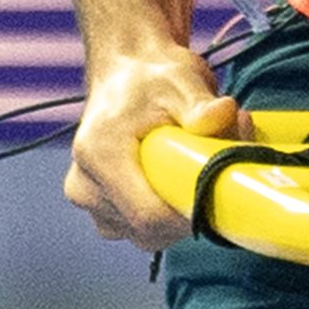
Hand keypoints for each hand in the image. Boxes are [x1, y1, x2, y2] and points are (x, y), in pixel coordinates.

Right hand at [66, 46, 248, 251]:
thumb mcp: (181, 82)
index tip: (221, 192)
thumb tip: (224, 113)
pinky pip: (139, 228)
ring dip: (178, 212)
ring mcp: (88, 200)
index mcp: (99, 155)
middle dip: (189, 209)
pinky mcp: (99, 208)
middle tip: (215, 170)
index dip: (191, 215)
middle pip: (148, 231)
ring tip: (193, 168)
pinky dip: (165, 213)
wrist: (126, 74)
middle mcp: (84, 185)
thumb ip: (201, 105)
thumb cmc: (151, 79)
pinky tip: (175, 181)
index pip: (148, 216)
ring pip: (146, 234)